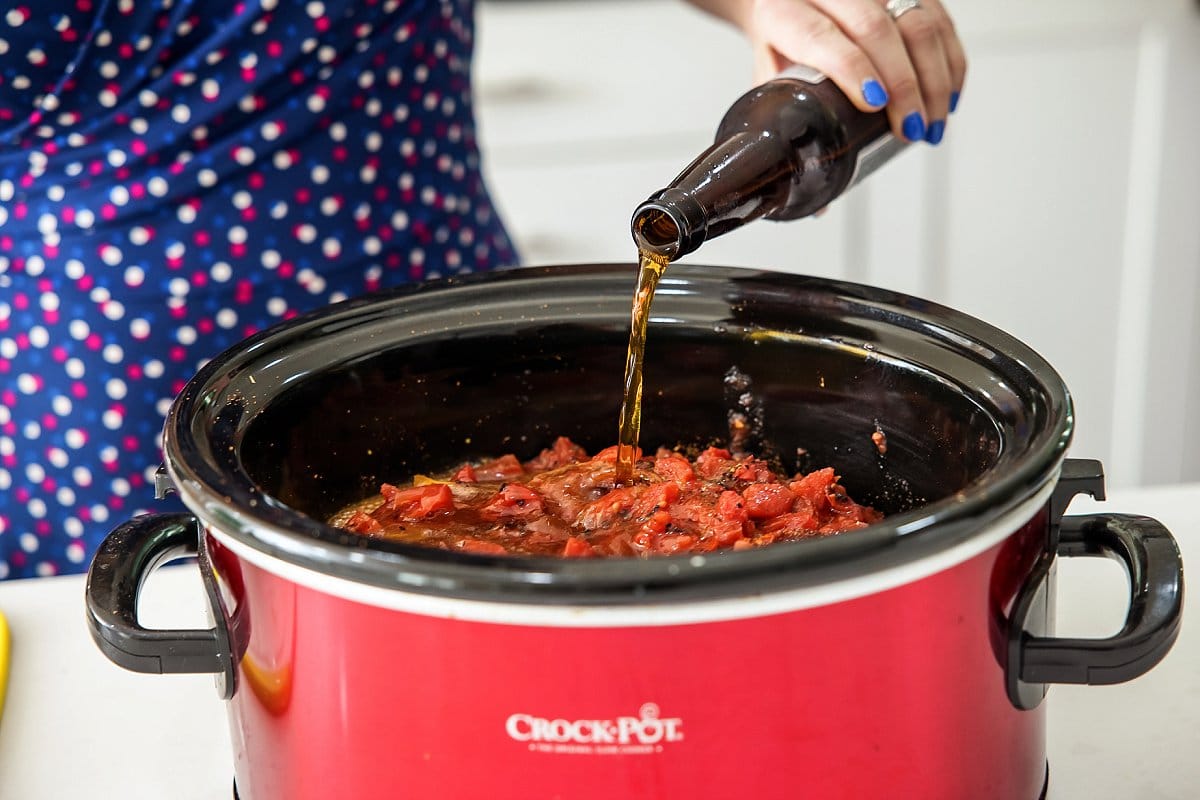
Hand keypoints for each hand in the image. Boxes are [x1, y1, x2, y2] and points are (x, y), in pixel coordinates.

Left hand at [697, 0, 966, 143]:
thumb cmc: (779, 45)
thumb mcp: (770, 82)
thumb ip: (788, 134)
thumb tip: (818, 205)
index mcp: (783, 11)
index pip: (821, 36)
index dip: (852, 68)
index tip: (875, 106)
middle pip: (877, 27)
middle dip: (903, 84)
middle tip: (911, 131)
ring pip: (917, 18)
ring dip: (934, 77)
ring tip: (932, 125)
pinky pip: (939, 17)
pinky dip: (950, 61)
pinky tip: (949, 97)